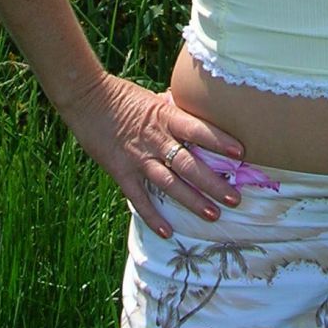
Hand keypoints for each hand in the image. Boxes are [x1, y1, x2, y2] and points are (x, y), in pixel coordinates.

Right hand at [62, 72, 245, 237]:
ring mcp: (138, 158)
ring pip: (169, 184)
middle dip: (213, 183)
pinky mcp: (121, 172)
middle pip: (189, 164)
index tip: (241, 154)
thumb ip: (174, 112)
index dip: (220, 142)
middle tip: (235, 198)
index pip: (198, 130)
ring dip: (192, 201)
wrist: (86, 98)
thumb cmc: (122, 95)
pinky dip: (153, 217)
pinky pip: (139, 198)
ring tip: (213, 214)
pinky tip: (168, 232)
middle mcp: (155, 139)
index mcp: (165, 116)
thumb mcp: (154, 99)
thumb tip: (196, 117)